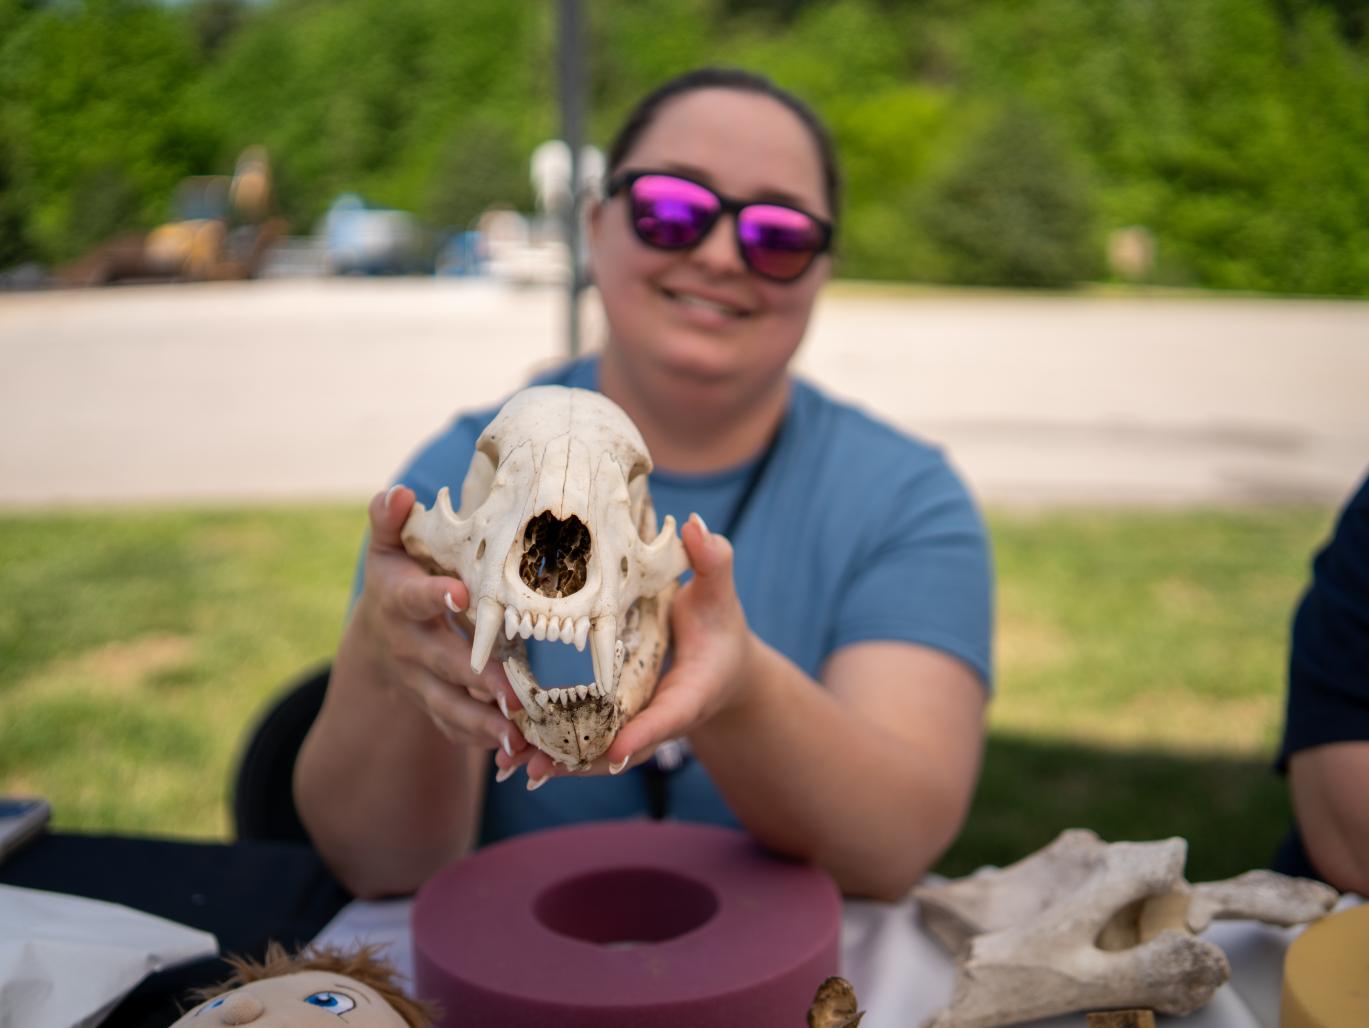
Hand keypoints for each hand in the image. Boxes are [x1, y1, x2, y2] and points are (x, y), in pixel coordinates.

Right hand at [347, 485, 528, 758]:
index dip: (434, 596)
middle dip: (477, 677)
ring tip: (519, 735)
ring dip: (483, 723)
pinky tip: (519, 751)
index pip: (413, 598)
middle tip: (513, 690)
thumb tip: (397, 494)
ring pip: (450, 706)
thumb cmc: (399, 575)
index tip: (461, 594)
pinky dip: (484, 743)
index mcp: (397, 599)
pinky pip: (457, 730)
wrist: (378, 634)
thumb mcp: (389, 545)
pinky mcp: (435, 705)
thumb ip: (390, 520)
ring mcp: (419, 681)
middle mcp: (407, 645)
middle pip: (442, 663)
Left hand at [494, 512, 755, 786]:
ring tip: (514, 764)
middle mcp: (664, 719)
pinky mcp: (620, 727)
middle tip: (538, 765)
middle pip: (624, 748)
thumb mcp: (718, 593)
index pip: (669, 716)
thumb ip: (711, 562)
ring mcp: (640, 728)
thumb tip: (695, 524)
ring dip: (559, 763)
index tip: (616, 750)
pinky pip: (587, 746)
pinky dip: (555, 753)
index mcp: (692, 692)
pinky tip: (514, 756)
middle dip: (582, 760)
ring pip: (600, 754)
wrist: (723, 665)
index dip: (643, 734)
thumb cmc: (719, 624)